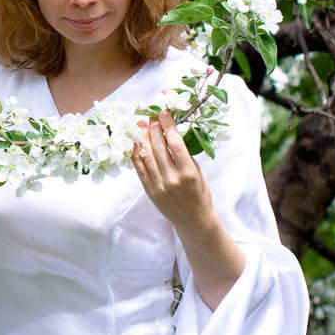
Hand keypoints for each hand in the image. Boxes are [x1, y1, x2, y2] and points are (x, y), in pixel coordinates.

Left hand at [131, 110, 216, 237]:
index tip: (163, 113)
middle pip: (158, 147)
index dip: (167, 126)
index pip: (175, 144)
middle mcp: (172, 179)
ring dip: (142, 138)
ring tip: (141, 124)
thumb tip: (171, 135)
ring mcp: (158, 185)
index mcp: (188, 173)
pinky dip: (136, 154)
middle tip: (151, 115)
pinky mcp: (149, 190)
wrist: (193, 221)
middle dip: (153, 128)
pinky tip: (135, 142)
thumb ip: (185, 157)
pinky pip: (139, 168)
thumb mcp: (199, 174)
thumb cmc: (200, 195)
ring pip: (147, 156)